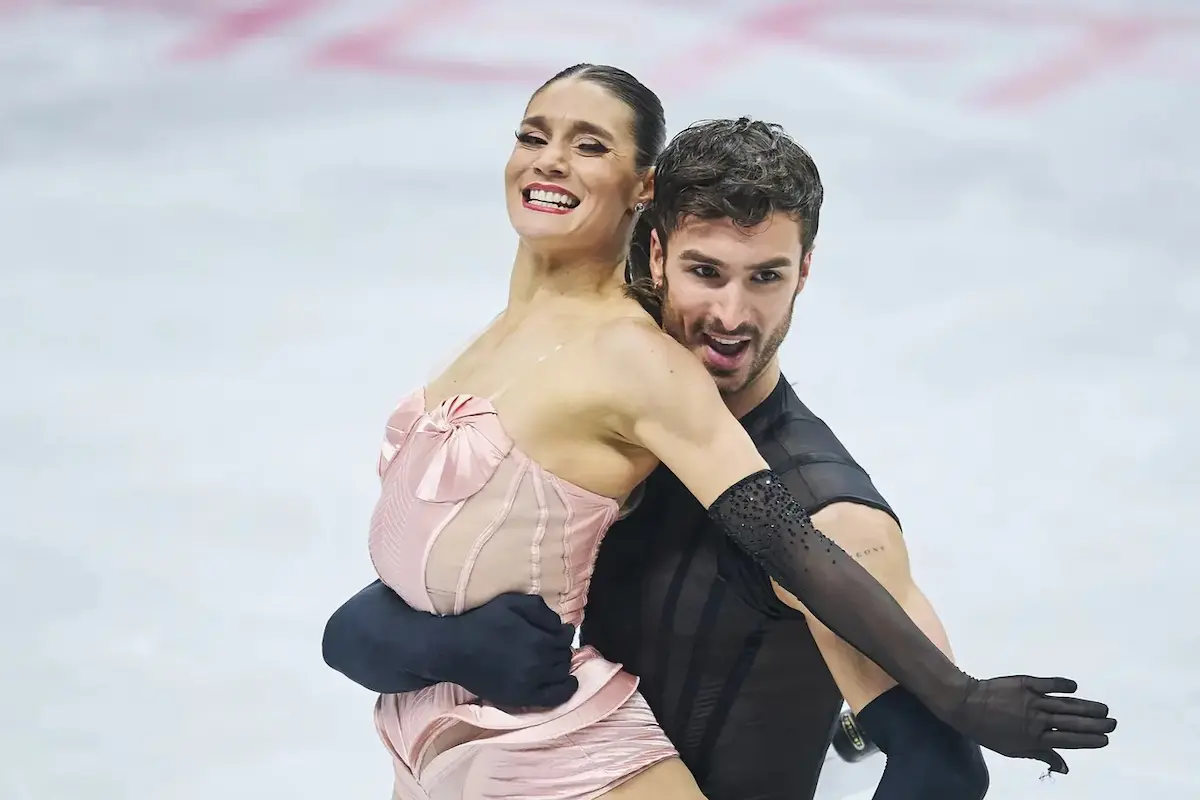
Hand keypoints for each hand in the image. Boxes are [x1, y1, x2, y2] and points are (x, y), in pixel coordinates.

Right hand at [434, 593, 577, 707]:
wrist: (454, 651)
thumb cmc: (482, 622)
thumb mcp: (510, 602)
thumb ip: (540, 609)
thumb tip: (562, 625)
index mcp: (537, 640)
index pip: (565, 638)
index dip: (564, 633)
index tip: (558, 632)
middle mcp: (538, 664)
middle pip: (564, 656)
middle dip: (562, 649)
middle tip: (552, 645)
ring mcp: (530, 684)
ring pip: (562, 674)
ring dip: (562, 666)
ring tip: (553, 660)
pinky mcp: (521, 699)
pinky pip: (555, 698)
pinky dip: (566, 690)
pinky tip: (568, 682)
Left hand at [948, 676, 1115, 773]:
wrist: (965, 705)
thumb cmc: (988, 731)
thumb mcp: (1013, 750)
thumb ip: (1041, 756)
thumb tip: (1065, 768)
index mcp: (1035, 739)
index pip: (1068, 740)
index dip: (1088, 740)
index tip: (1105, 739)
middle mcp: (1037, 719)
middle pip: (1072, 722)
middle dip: (1095, 724)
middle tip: (1113, 723)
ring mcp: (1031, 700)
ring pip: (1064, 705)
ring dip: (1086, 707)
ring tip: (1103, 709)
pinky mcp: (1024, 683)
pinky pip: (1047, 684)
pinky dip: (1062, 684)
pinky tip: (1075, 687)